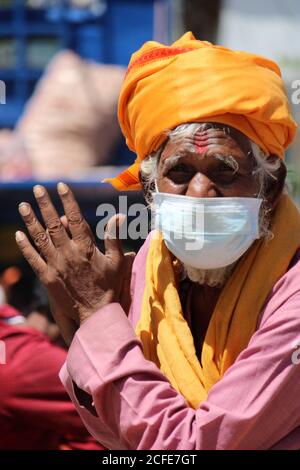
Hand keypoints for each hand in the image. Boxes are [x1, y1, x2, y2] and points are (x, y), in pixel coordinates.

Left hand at [16, 183, 132, 343]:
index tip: (61, 186)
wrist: (95, 313)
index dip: (68, 201)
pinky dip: (25, 246)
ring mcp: (56, 265)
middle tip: (37, 189)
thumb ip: (115, 237)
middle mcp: (68, 253)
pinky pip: (33, 259)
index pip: (75, 218)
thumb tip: (119, 216)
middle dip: (45, 204)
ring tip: (23, 206)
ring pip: (40, 239)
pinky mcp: (47, 278)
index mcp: (86, 247)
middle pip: (54, 224)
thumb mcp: (116, 261)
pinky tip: (19, 234)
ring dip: (30, 221)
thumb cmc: (108, 286)